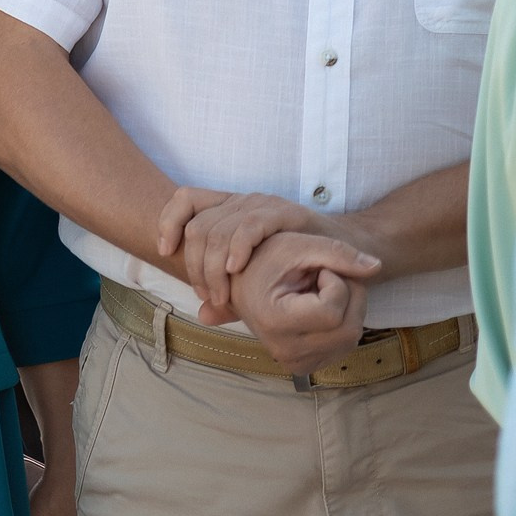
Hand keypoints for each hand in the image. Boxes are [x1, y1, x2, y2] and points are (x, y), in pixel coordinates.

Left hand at [157, 187, 332, 317]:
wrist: (350, 254)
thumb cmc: (300, 267)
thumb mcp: (257, 283)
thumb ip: (231, 297)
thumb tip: (203, 315)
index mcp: (230, 210)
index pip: (185, 199)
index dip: (167, 221)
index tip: (165, 252)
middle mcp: (242, 202)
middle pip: (198, 224)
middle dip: (194, 264)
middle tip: (208, 295)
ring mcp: (264, 205)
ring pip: (219, 228)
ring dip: (213, 266)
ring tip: (222, 293)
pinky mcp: (287, 214)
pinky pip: (251, 225)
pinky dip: (237, 248)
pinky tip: (236, 270)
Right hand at [227, 232, 379, 374]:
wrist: (244, 281)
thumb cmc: (267, 258)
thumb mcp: (298, 245)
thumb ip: (338, 252)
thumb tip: (378, 265)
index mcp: (273, 321)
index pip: (332, 313)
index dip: (335, 283)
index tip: (316, 270)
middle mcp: (283, 350)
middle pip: (348, 330)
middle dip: (348, 295)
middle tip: (325, 276)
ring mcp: (294, 362)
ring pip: (351, 339)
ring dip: (347, 308)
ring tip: (319, 291)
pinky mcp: (305, 366)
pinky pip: (344, 347)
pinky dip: (341, 323)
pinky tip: (319, 308)